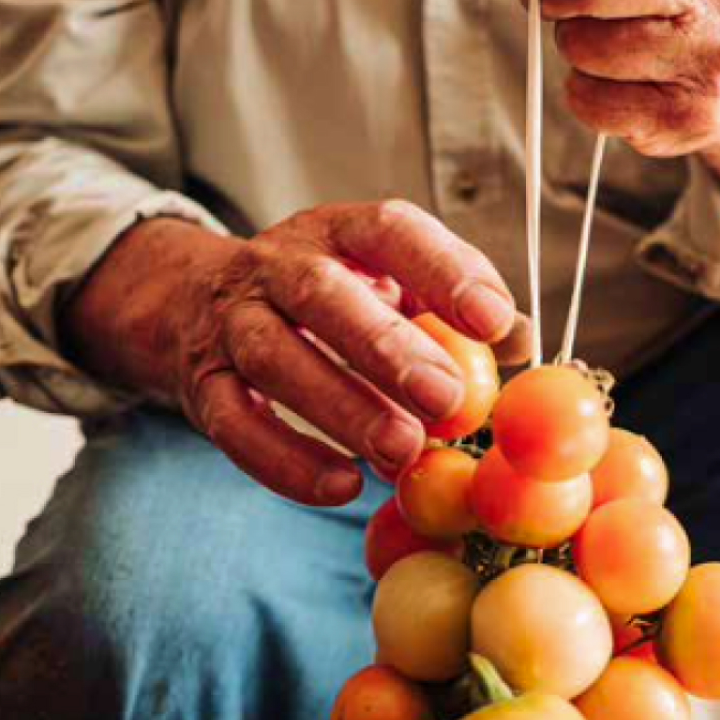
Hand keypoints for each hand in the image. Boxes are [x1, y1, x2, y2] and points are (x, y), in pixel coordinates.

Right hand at [64, 202, 527, 505]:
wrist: (195, 303)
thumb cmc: (328, 302)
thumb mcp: (388, 286)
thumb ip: (452, 310)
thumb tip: (524, 345)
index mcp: (338, 232)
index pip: (390, 230)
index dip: (443, 270)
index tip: (494, 321)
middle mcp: (278, 266)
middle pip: (323, 295)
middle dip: (386, 348)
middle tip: (447, 400)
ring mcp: (232, 323)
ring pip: (275, 357)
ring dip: (340, 407)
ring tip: (402, 452)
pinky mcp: (203, 384)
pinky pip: (234, 423)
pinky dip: (284, 460)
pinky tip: (341, 489)